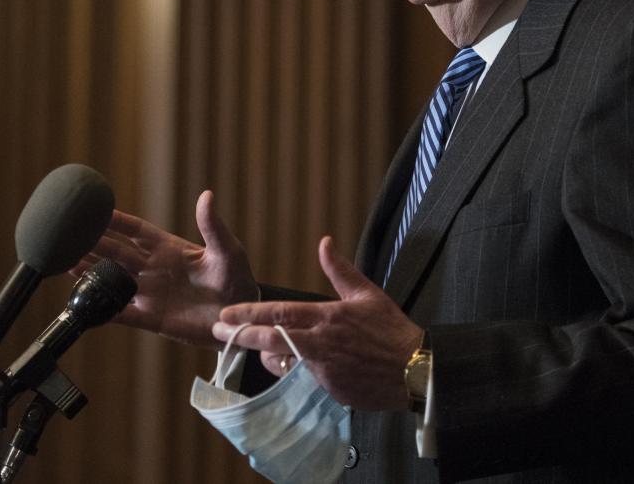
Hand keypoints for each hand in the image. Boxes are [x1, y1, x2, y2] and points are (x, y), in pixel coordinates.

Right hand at [80, 190, 256, 348]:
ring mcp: (151, 294)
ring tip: (66, 263)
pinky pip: (123, 314)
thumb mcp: (228, 251)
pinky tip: (86, 304)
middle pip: (117, 253)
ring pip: (113, 281)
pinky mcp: (153, 319)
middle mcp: (155, 270)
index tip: (94, 209)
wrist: (240, 318)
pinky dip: (105, 310)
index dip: (116, 221)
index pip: (136, 230)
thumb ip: (213, 226)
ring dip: (92, 273)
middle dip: (94, 244)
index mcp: (170, 249)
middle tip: (69, 235)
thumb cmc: (237, 280)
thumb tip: (207, 195)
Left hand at [214, 236, 422, 410]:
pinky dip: (295, 371)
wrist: (414, 370)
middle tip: (218, 331)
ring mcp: (323, 369)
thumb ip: (340, 270)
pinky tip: (294, 366)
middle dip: (242, 334)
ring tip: (259, 351)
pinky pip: (302, 380)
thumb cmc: (392, 330)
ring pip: (282, 363)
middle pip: (270, 339)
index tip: (227, 312)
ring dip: (267, 356)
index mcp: (328, 316)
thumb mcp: (368, 294)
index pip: (280, 313)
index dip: (250, 313)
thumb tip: (324, 242)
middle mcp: (321, 343)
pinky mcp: (329, 389)